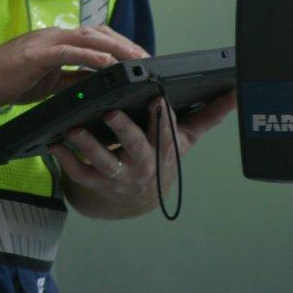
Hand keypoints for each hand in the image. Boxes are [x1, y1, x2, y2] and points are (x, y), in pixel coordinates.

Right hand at [0, 23, 146, 107]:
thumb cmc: (6, 80)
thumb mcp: (48, 82)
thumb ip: (70, 79)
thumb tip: (94, 84)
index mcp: (57, 42)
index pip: (96, 38)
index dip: (119, 47)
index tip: (138, 60)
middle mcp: (54, 36)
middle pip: (98, 34)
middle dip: (125, 45)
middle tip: (146, 59)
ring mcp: (45, 42)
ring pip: (88, 38)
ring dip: (114, 48)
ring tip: (134, 59)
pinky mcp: (36, 54)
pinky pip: (68, 51)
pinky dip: (89, 55)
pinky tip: (106, 61)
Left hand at [50, 89, 236, 218]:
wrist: (132, 201)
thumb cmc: (159, 157)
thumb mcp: (185, 138)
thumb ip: (209, 114)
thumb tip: (239, 92)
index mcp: (164, 151)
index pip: (166, 133)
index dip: (162, 118)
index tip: (157, 98)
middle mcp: (142, 166)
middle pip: (135, 148)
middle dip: (125, 131)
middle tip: (111, 112)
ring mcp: (117, 177)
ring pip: (103, 162)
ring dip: (88, 145)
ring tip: (74, 128)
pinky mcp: (94, 184)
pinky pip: (78, 174)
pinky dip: (65, 159)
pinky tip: (54, 144)